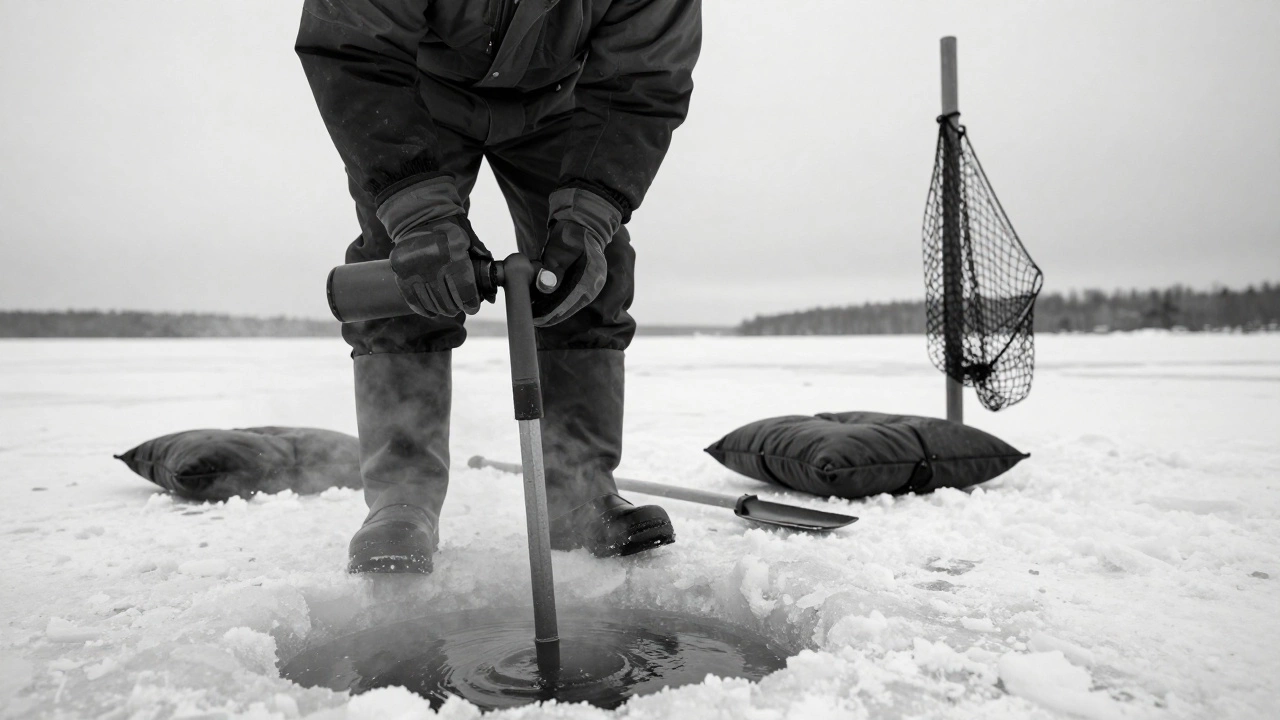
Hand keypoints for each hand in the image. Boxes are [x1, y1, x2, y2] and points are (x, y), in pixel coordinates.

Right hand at [378, 176, 493, 317]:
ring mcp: (414, 269)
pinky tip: (433, 311)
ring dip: (443, 309)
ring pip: (432, 302)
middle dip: (458, 307)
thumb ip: (480, 257)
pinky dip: (425, 309)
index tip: (473, 306)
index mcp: (452, 253)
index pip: (464, 289)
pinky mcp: (401, 273)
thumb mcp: (468, 236)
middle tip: (462, 307)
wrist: (416, 215)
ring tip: (449, 308)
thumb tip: (490, 288)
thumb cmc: (447, 226)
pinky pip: (414, 300)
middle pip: (448, 299)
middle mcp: (432, 263)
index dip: (471, 303)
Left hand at [532, 188, 621, 326]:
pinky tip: (543, 301)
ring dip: (552, 307)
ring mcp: (589, 284)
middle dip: (550, 313)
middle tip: (532, 318)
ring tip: (535, 311)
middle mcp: (592, 285)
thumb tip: (546, 287)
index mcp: (589, 279)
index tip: (536, 319)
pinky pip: (569, 295)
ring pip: (568, 303)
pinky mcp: (583, 282)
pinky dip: (556, 299)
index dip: (551, 313)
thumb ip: (553, 270)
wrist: (583, 222)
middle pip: (569, 307)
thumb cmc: (571, 234)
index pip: (568, 304)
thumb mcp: (559, 250)